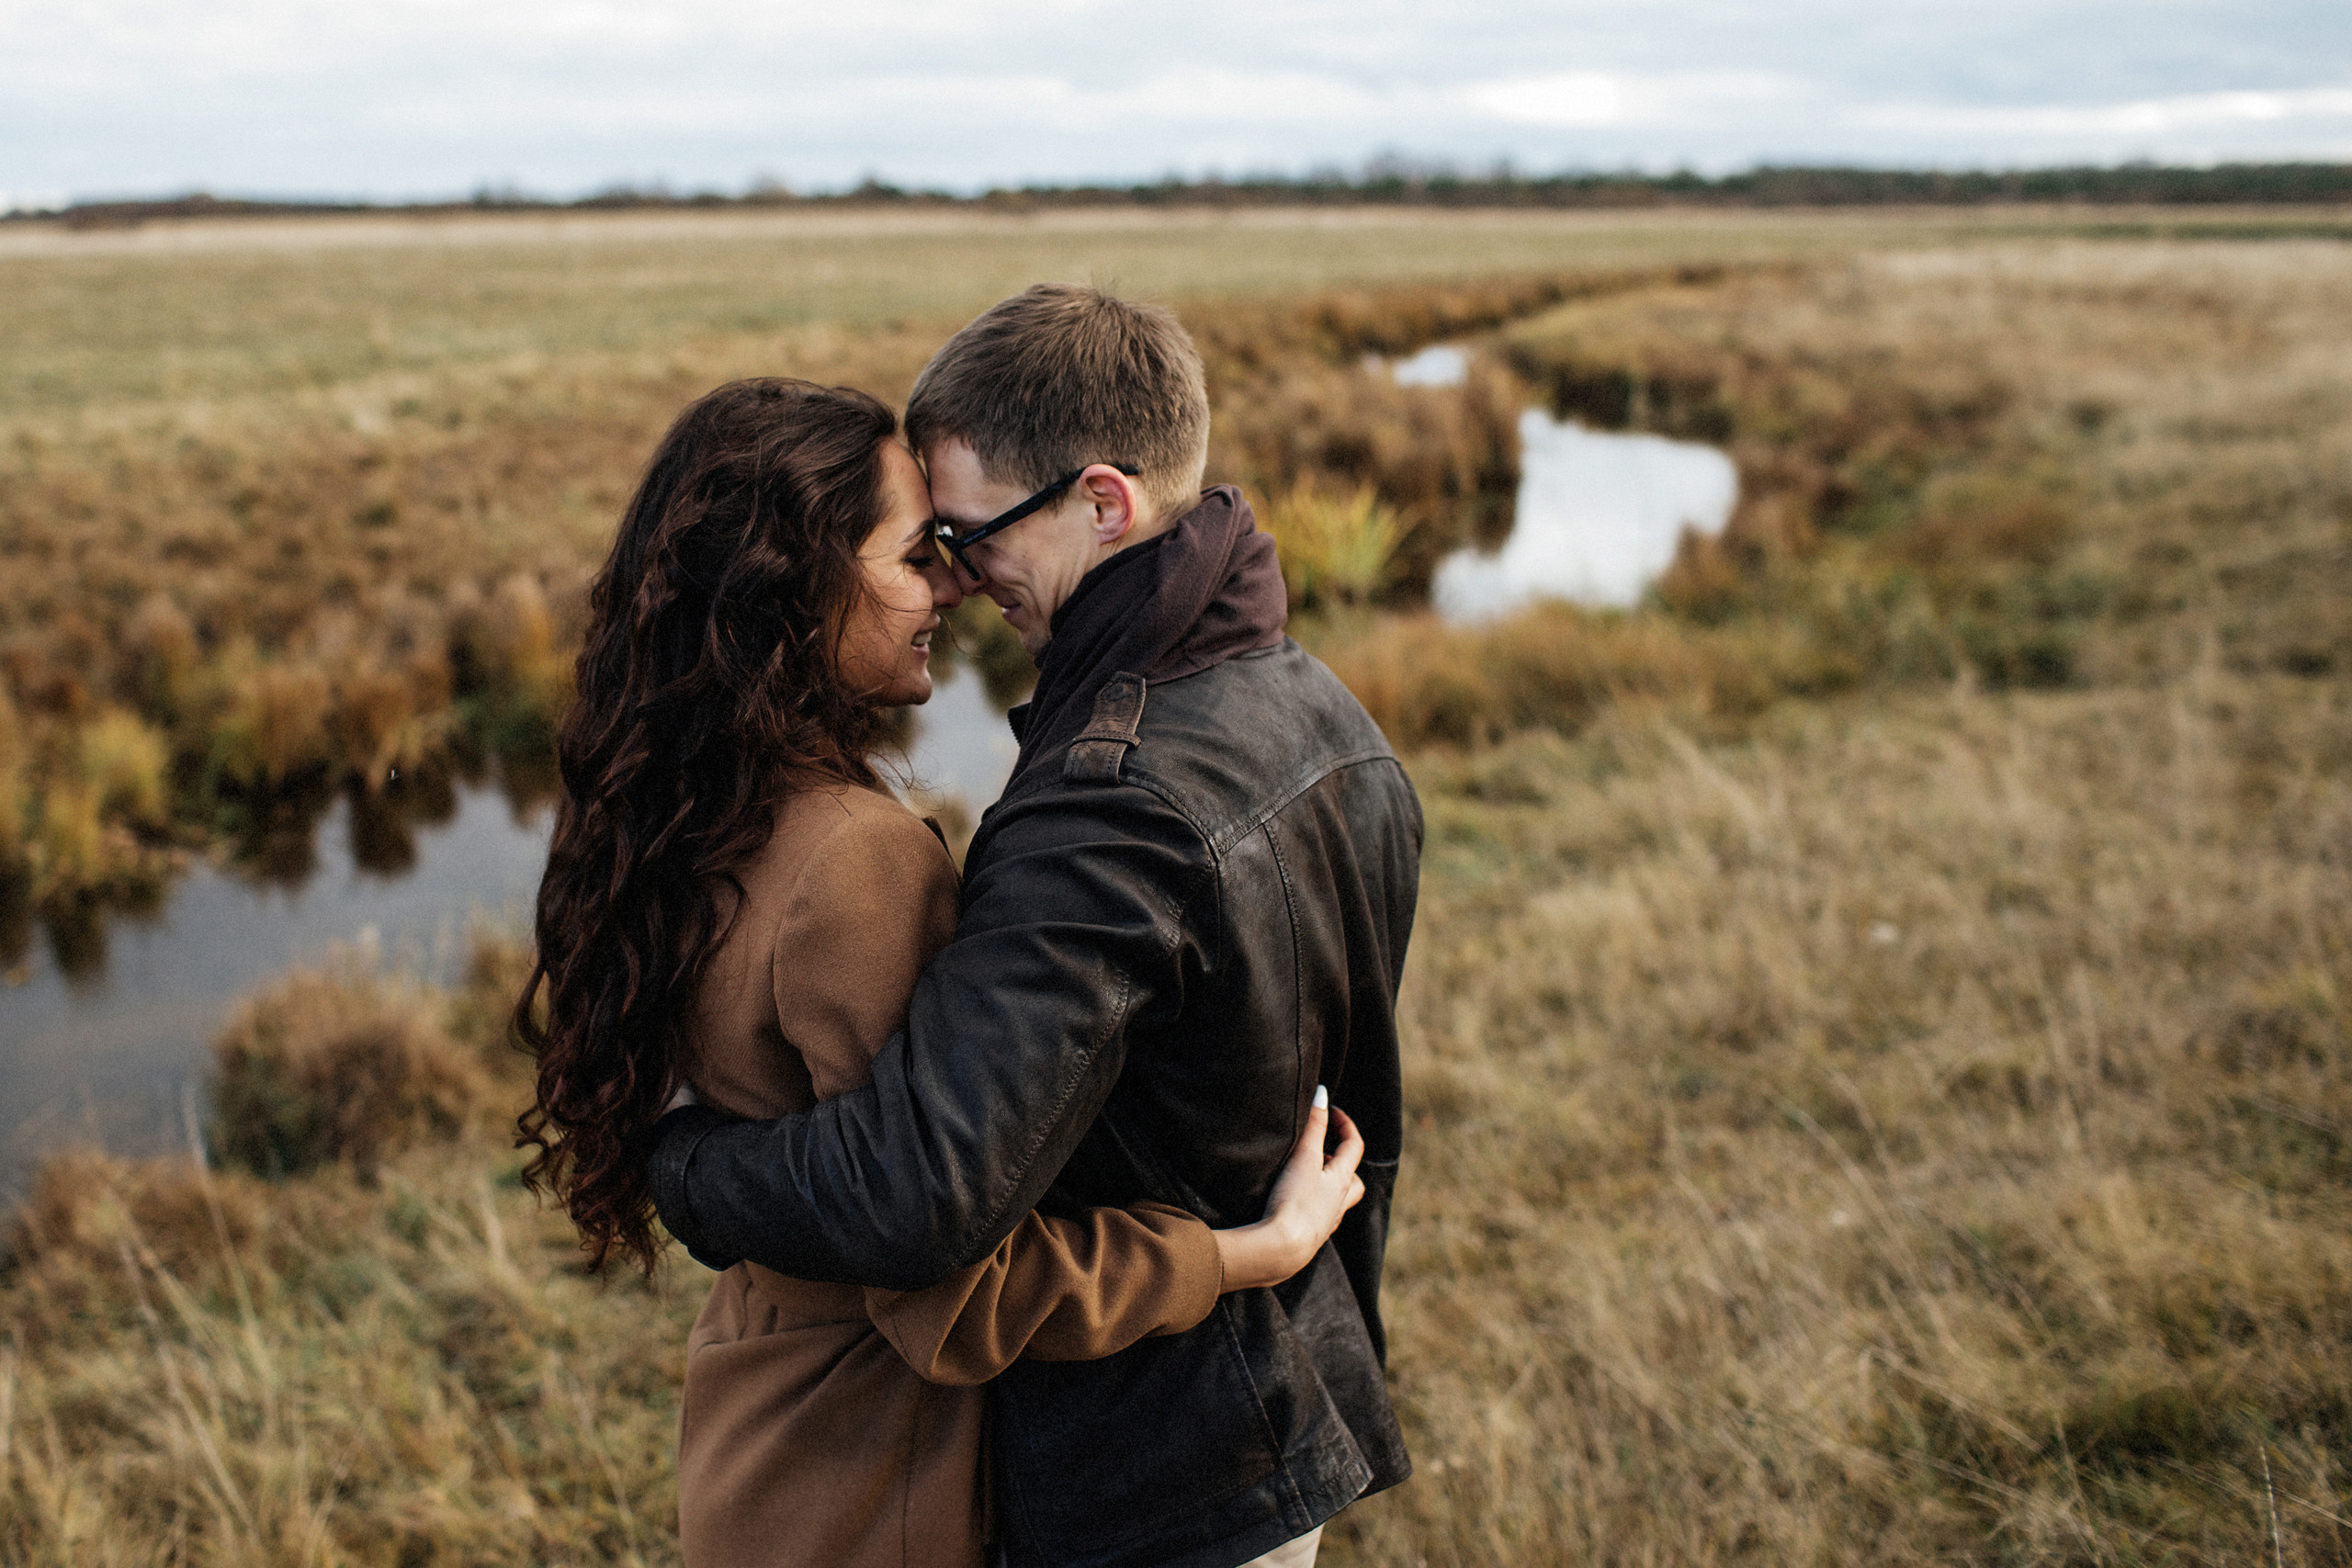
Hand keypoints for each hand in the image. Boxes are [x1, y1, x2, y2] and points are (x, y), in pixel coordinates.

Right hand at [1213, 1090, 1366, 1291]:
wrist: (1282, 1250)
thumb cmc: (1295, 1202)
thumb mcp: (1304, 1157)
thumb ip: (1313, 1125)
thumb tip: (1322, 1093)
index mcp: (1341, 1181)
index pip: (1354, 1146)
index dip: (1345, 1124)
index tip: (1330, 1109)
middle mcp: (1338, 1204)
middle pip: (1353, 1180)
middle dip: (1341, 1161)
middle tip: (1320, 1148)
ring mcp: (1325, 1223)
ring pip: (1337, 1201)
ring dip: (1327, 1186)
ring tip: (1306, 1176)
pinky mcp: (1308, 1238)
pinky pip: (1319, 1218)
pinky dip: (1312, 1206)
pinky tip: (1293, 1204)